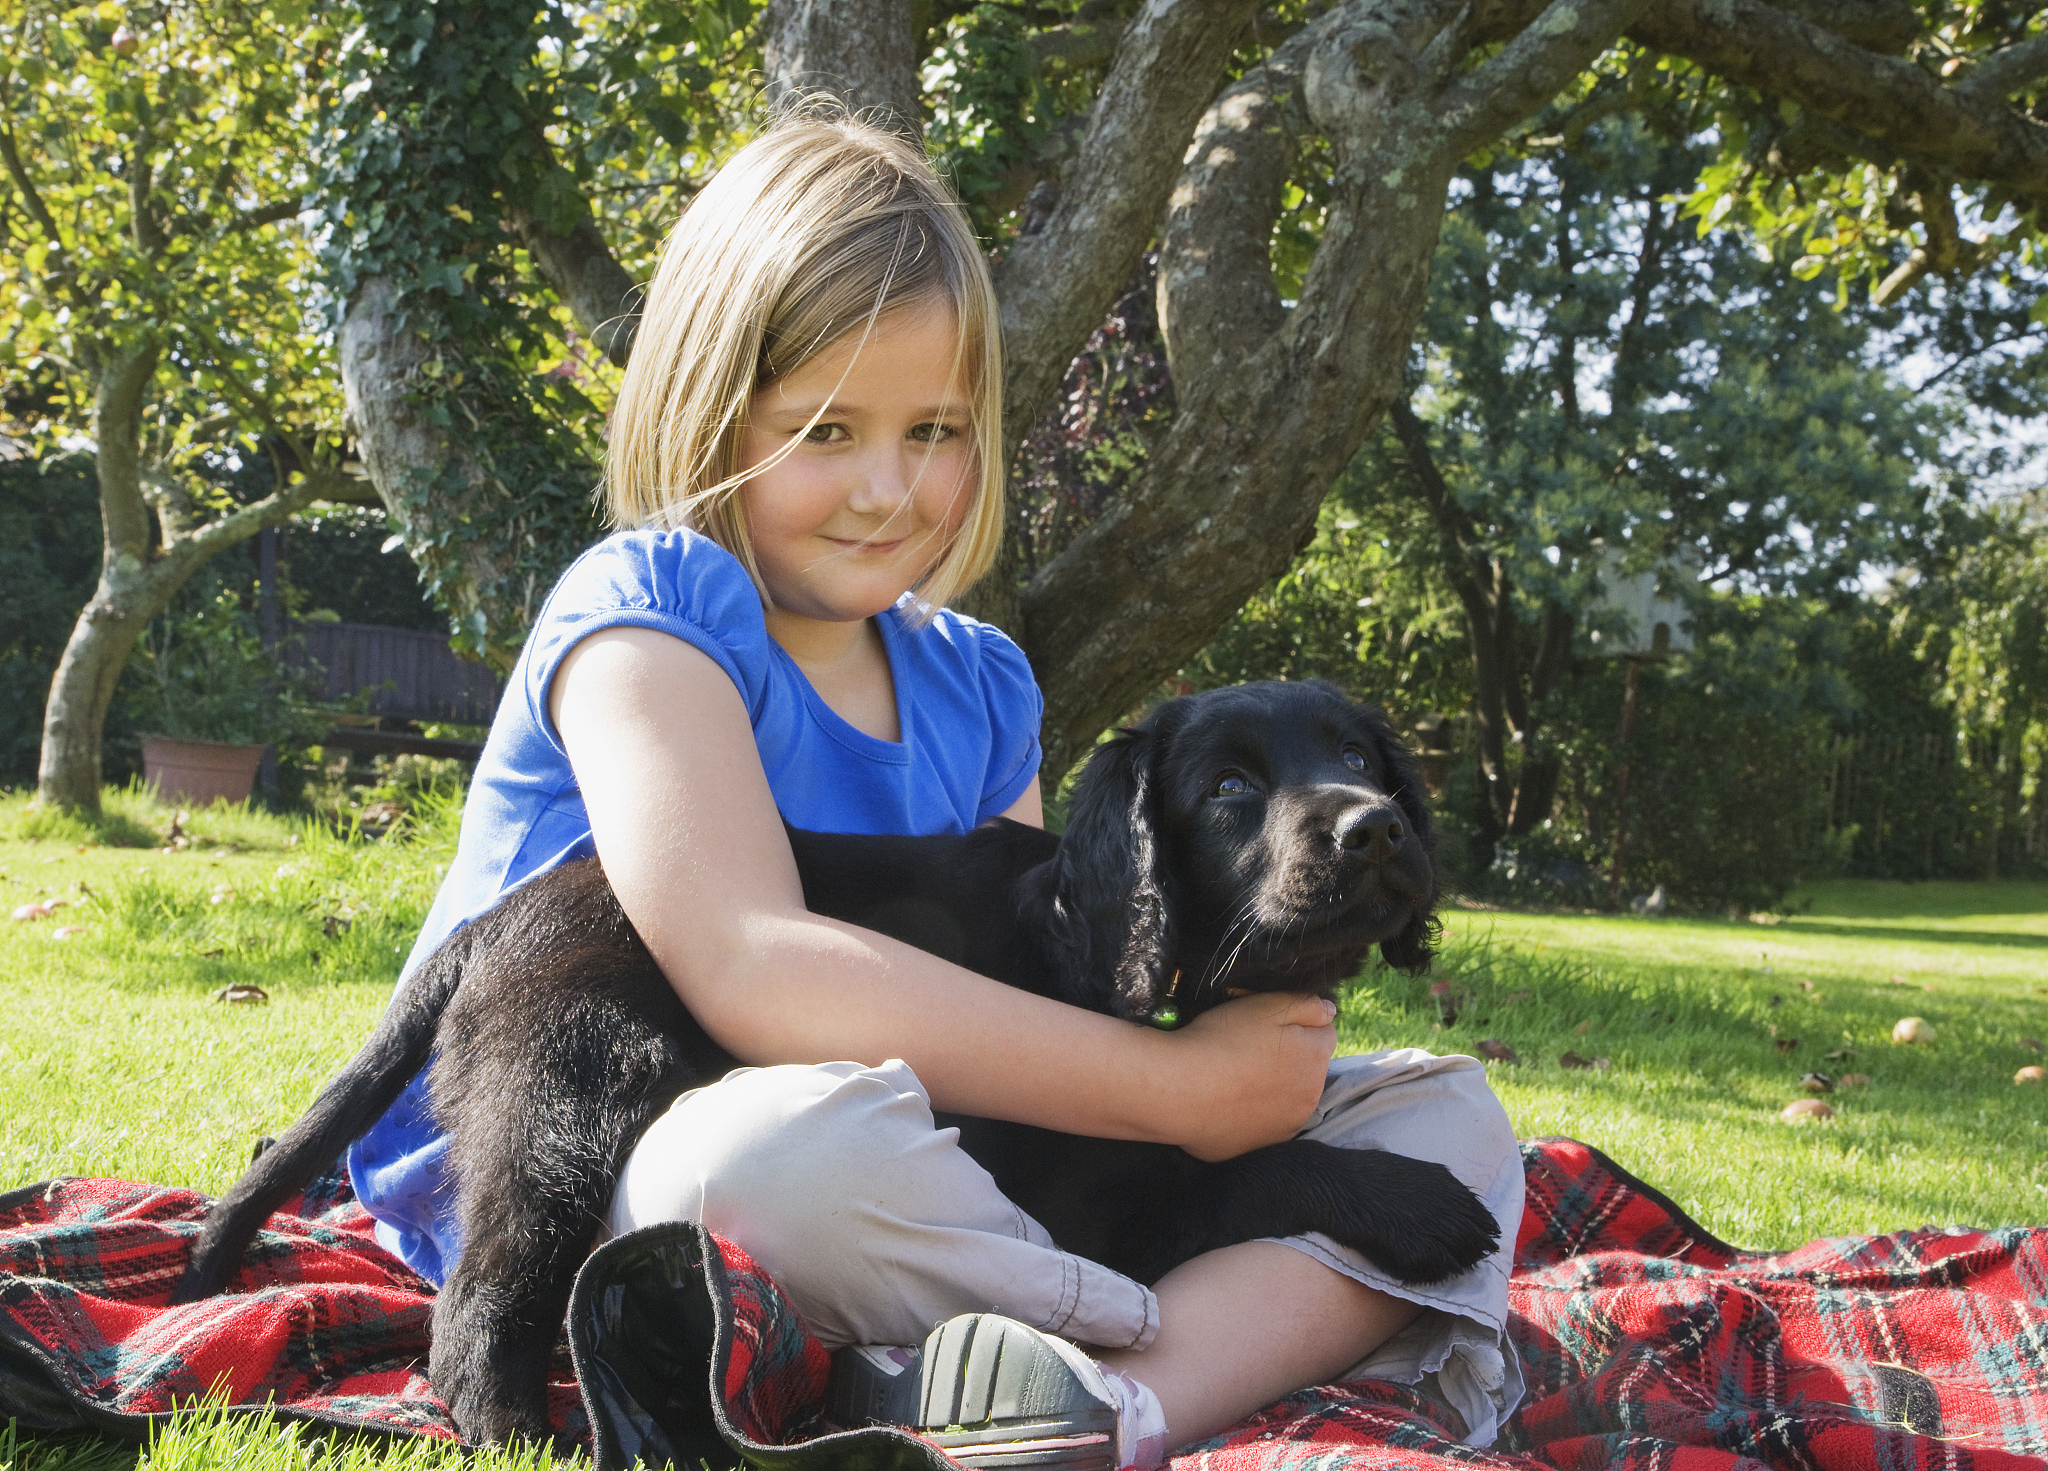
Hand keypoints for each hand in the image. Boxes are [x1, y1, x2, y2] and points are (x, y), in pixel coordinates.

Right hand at [1163, 993, 1337, 1161]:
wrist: (1178, 1089)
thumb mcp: (1267, 1005)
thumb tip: (1330, 1012)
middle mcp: (1310, 1098)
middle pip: (1307, 1069)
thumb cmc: (1222, 1040)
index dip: (1296, 1024)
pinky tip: (1226, 1101)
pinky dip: (1251, 1113)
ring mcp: (1285, 1127)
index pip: (1324, 1034)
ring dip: (1272, 1088)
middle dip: (1288, 1058)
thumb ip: (1308, 1005)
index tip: (1266, 1025)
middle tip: (1248, 1048)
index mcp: (1315, 1059)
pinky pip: (1262, 1123)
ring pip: (1287, 1099)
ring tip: (1235, 1076)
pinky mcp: (1259, 1146)